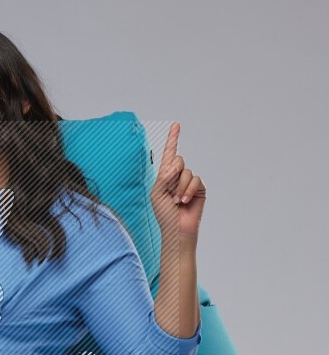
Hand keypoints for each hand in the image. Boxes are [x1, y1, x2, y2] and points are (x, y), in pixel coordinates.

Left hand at [150, 122, 206, 238]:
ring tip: (176, 201)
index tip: (176, 125)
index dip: (173, 139)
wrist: (176, 228)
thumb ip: (163, 177)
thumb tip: (175, 165)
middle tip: (169, 190)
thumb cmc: (164, 213)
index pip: (169, 153)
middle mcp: (177, 176)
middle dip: (173, 174)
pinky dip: (188, 190)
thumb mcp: (156, 193)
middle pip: (178, 160)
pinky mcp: (199, 188)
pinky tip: (184, 201)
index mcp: (165, 175)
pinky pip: (195, 180)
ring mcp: (189, 182)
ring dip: (179, 187)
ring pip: (186, 172)